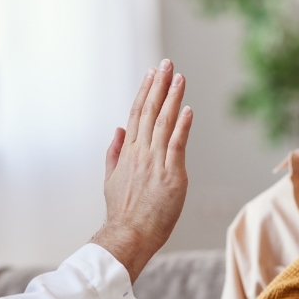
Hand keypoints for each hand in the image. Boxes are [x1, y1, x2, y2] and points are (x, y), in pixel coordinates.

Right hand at [91, 59, 192, 282]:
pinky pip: (177, 144)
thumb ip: (114, 152)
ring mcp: (155, 162)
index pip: (136, 114)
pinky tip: (188, 109)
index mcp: (127, 152)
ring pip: (164, 123)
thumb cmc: (122, 211)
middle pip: (149, 111)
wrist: (128, 234)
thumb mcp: (110, 179)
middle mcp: (140, 152)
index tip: (152, 74)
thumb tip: (118, 130)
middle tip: (166, 64)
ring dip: (172, 98)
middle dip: (159, 85)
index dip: (145, 91)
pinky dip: (182, 125)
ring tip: (179, 77)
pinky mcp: (171, 174)